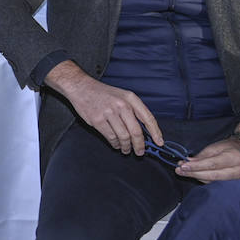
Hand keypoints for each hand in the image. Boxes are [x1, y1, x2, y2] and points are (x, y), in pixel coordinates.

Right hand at [45, 60, 162, 154]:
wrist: (81, 87)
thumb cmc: (102, 93)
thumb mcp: (122, 96)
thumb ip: (133, 111)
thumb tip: (144, 132)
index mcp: (130, 98)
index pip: (148, 118)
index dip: (155, 132)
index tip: (159, 142)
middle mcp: (121, 105)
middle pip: (136, 131)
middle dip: (139, 145)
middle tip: (140, 152)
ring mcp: (109, 112)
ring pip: (123, 137)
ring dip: (126, 147)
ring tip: (126, 149)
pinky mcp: (97, 120)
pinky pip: (111, 137)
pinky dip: (115, 144)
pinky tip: (116, 144)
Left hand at [175, 138, 239, 182]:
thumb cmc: (229, 147)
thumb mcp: (215, 147)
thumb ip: (201, 156)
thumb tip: (186, 163)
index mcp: (235, 158)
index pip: (212, 164)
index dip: (196, 166)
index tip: (182, 166)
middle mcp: (239, 171)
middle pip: (213, 176)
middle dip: (194, 173)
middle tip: (179, 171)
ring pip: (213, 182)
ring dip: (197, 177)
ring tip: (184, 172)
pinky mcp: (237, 186)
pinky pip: (217, 184)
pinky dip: (204, 180)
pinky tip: (195, 176)